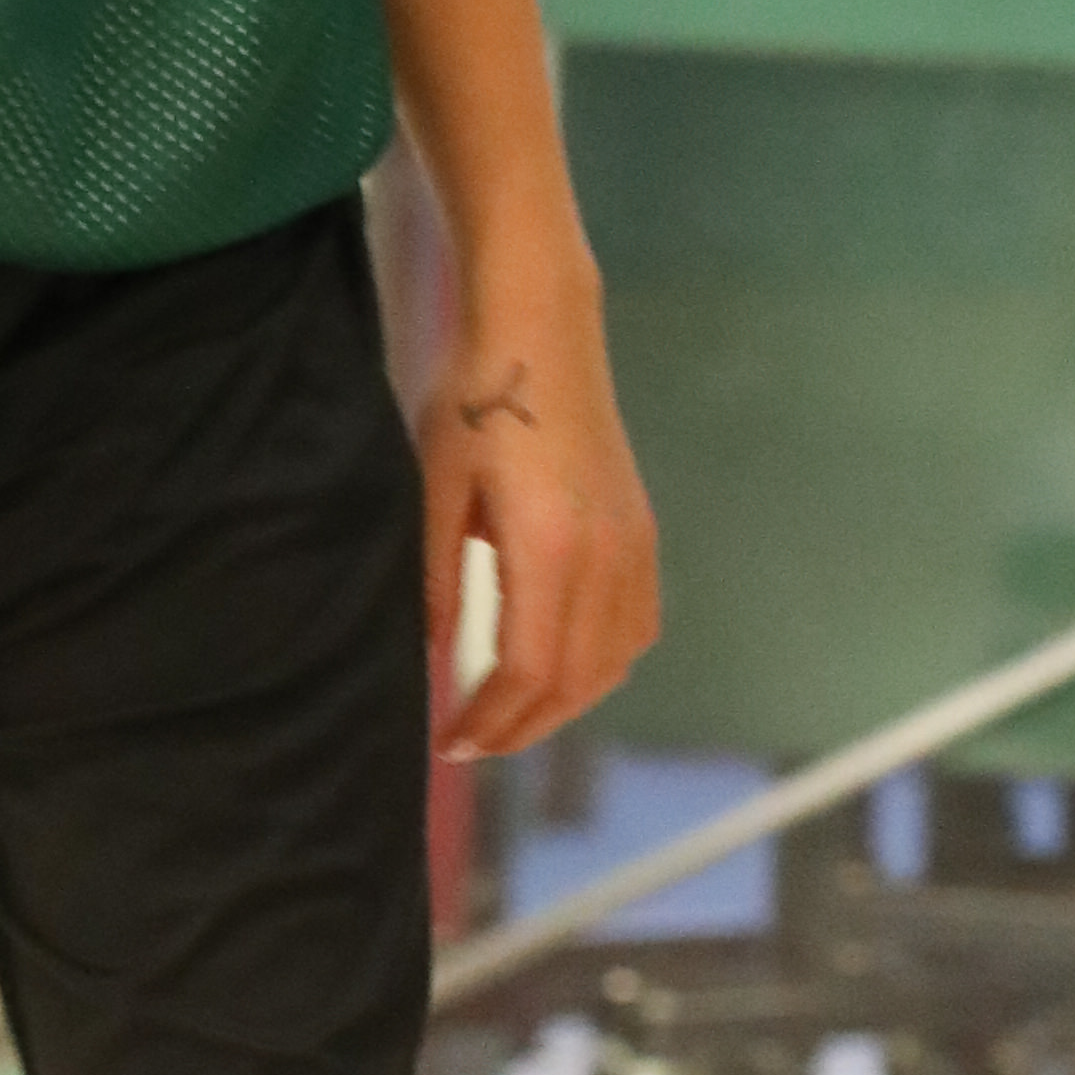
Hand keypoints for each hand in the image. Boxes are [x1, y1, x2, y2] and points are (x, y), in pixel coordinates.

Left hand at [424, 303, 660, 758]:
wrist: (542, 332)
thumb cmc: (474, 400)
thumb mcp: (435, 491)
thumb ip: (436, 582)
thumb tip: (432, 661)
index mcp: (548, 548)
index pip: (526, 669)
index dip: (490, 720)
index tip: (448, 743)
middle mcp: (605, 556)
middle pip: (575, 680)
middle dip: (522, 726)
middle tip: (472, 742)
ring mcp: (633, 545)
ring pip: (614, 661)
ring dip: (565, 702)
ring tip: (512, 714)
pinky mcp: (642, 532)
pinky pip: (637, 625)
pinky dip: (603, 664)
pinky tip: (563, 663)